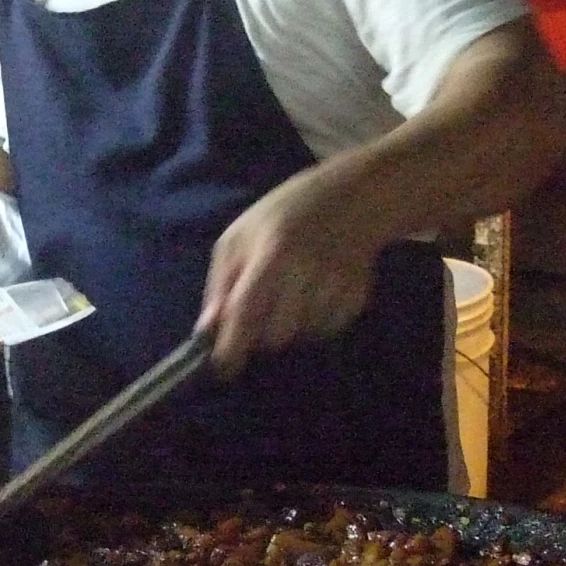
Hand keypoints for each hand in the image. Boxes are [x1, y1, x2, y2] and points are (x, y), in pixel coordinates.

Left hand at [197, 160, 381, 376]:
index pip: (246, 313)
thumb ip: (220, 284)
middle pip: (274, 336)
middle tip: (260, 315)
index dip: (232, 347)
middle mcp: (306, 274)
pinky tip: (313, 298)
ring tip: (289, 300)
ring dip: (289, 330)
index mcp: (271, 255)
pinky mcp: (357, 297)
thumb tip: (207, 330)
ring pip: (301, 339)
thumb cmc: (282, 214)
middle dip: (261, 335)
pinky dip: (314, 325)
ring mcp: (336, 287)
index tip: (223, 368)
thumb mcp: (239, 237)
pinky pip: (327, 332)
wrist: (350, 197)